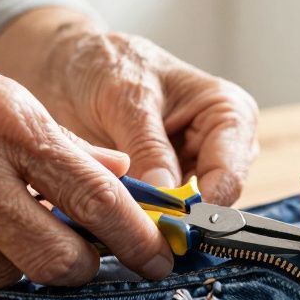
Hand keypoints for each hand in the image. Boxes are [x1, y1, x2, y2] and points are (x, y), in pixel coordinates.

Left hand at [0, 10, 258, 205]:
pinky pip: (157, 218)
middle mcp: (221, 149)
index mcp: (229, 114)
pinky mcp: (164, 191)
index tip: (164, 228)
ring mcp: (193, 172)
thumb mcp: (125, 97)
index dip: (201, 208)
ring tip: (116, 227)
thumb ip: (147, 146)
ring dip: (152, 226)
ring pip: (185, 218)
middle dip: (175, 222)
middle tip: (136, 236)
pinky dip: (136, 224)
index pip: (229, 174)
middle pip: (213, 204)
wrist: (70, 66)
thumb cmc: (107, 63)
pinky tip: (110, 224)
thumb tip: (166, 197)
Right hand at [0, 11, 175, 285]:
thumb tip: (116, 174)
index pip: (96, 199)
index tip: (159, 258)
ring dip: (14, 257)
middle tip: (81, 255)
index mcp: (9, 125)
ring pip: (3, 272)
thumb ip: (56, 138)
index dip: (136, 239)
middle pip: (57, 262)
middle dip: (79, 267)